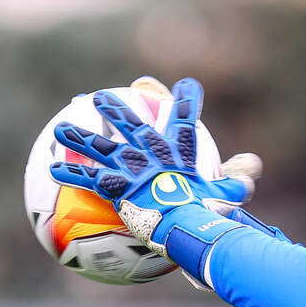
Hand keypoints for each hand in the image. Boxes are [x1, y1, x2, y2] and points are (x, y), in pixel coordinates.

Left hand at [49, 78, 255, 257]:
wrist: (185, 222)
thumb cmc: (210, 210)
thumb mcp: (230, 193)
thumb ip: (239, 177)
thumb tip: (254, 166)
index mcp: (179, 150)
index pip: (185, 117)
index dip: (186, 98)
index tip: (186, 85)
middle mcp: (150, 151)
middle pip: (130, 123)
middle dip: (114, 108)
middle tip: (101, 97)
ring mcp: (129, 166)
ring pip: (99, 146)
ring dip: (79, 137)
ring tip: (61, 129)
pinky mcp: (113, 185)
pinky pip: (85, 178)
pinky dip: (69, 174)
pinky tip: (51, 169)